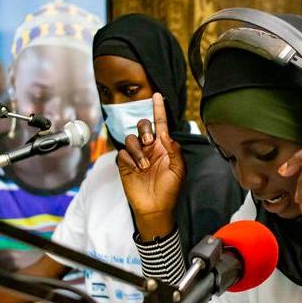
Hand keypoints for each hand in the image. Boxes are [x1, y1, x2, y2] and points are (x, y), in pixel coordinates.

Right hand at [117, 93, 185, 238]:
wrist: (156, 207)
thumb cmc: (169, 189)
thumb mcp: (178, 170)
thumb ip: (174, 150)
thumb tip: (165, 134)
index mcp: (164, 146)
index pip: (161, 123)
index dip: (158, 108)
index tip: (156, 94)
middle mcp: (149, 147)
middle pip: (142, 125)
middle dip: (144, 129)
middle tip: (149, 142)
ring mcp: (136, 155)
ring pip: (131, 138)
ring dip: (138, 150)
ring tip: (145, 166)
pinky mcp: (125, 164)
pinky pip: (122, 153)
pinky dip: (130, 159)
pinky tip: (137, 170)